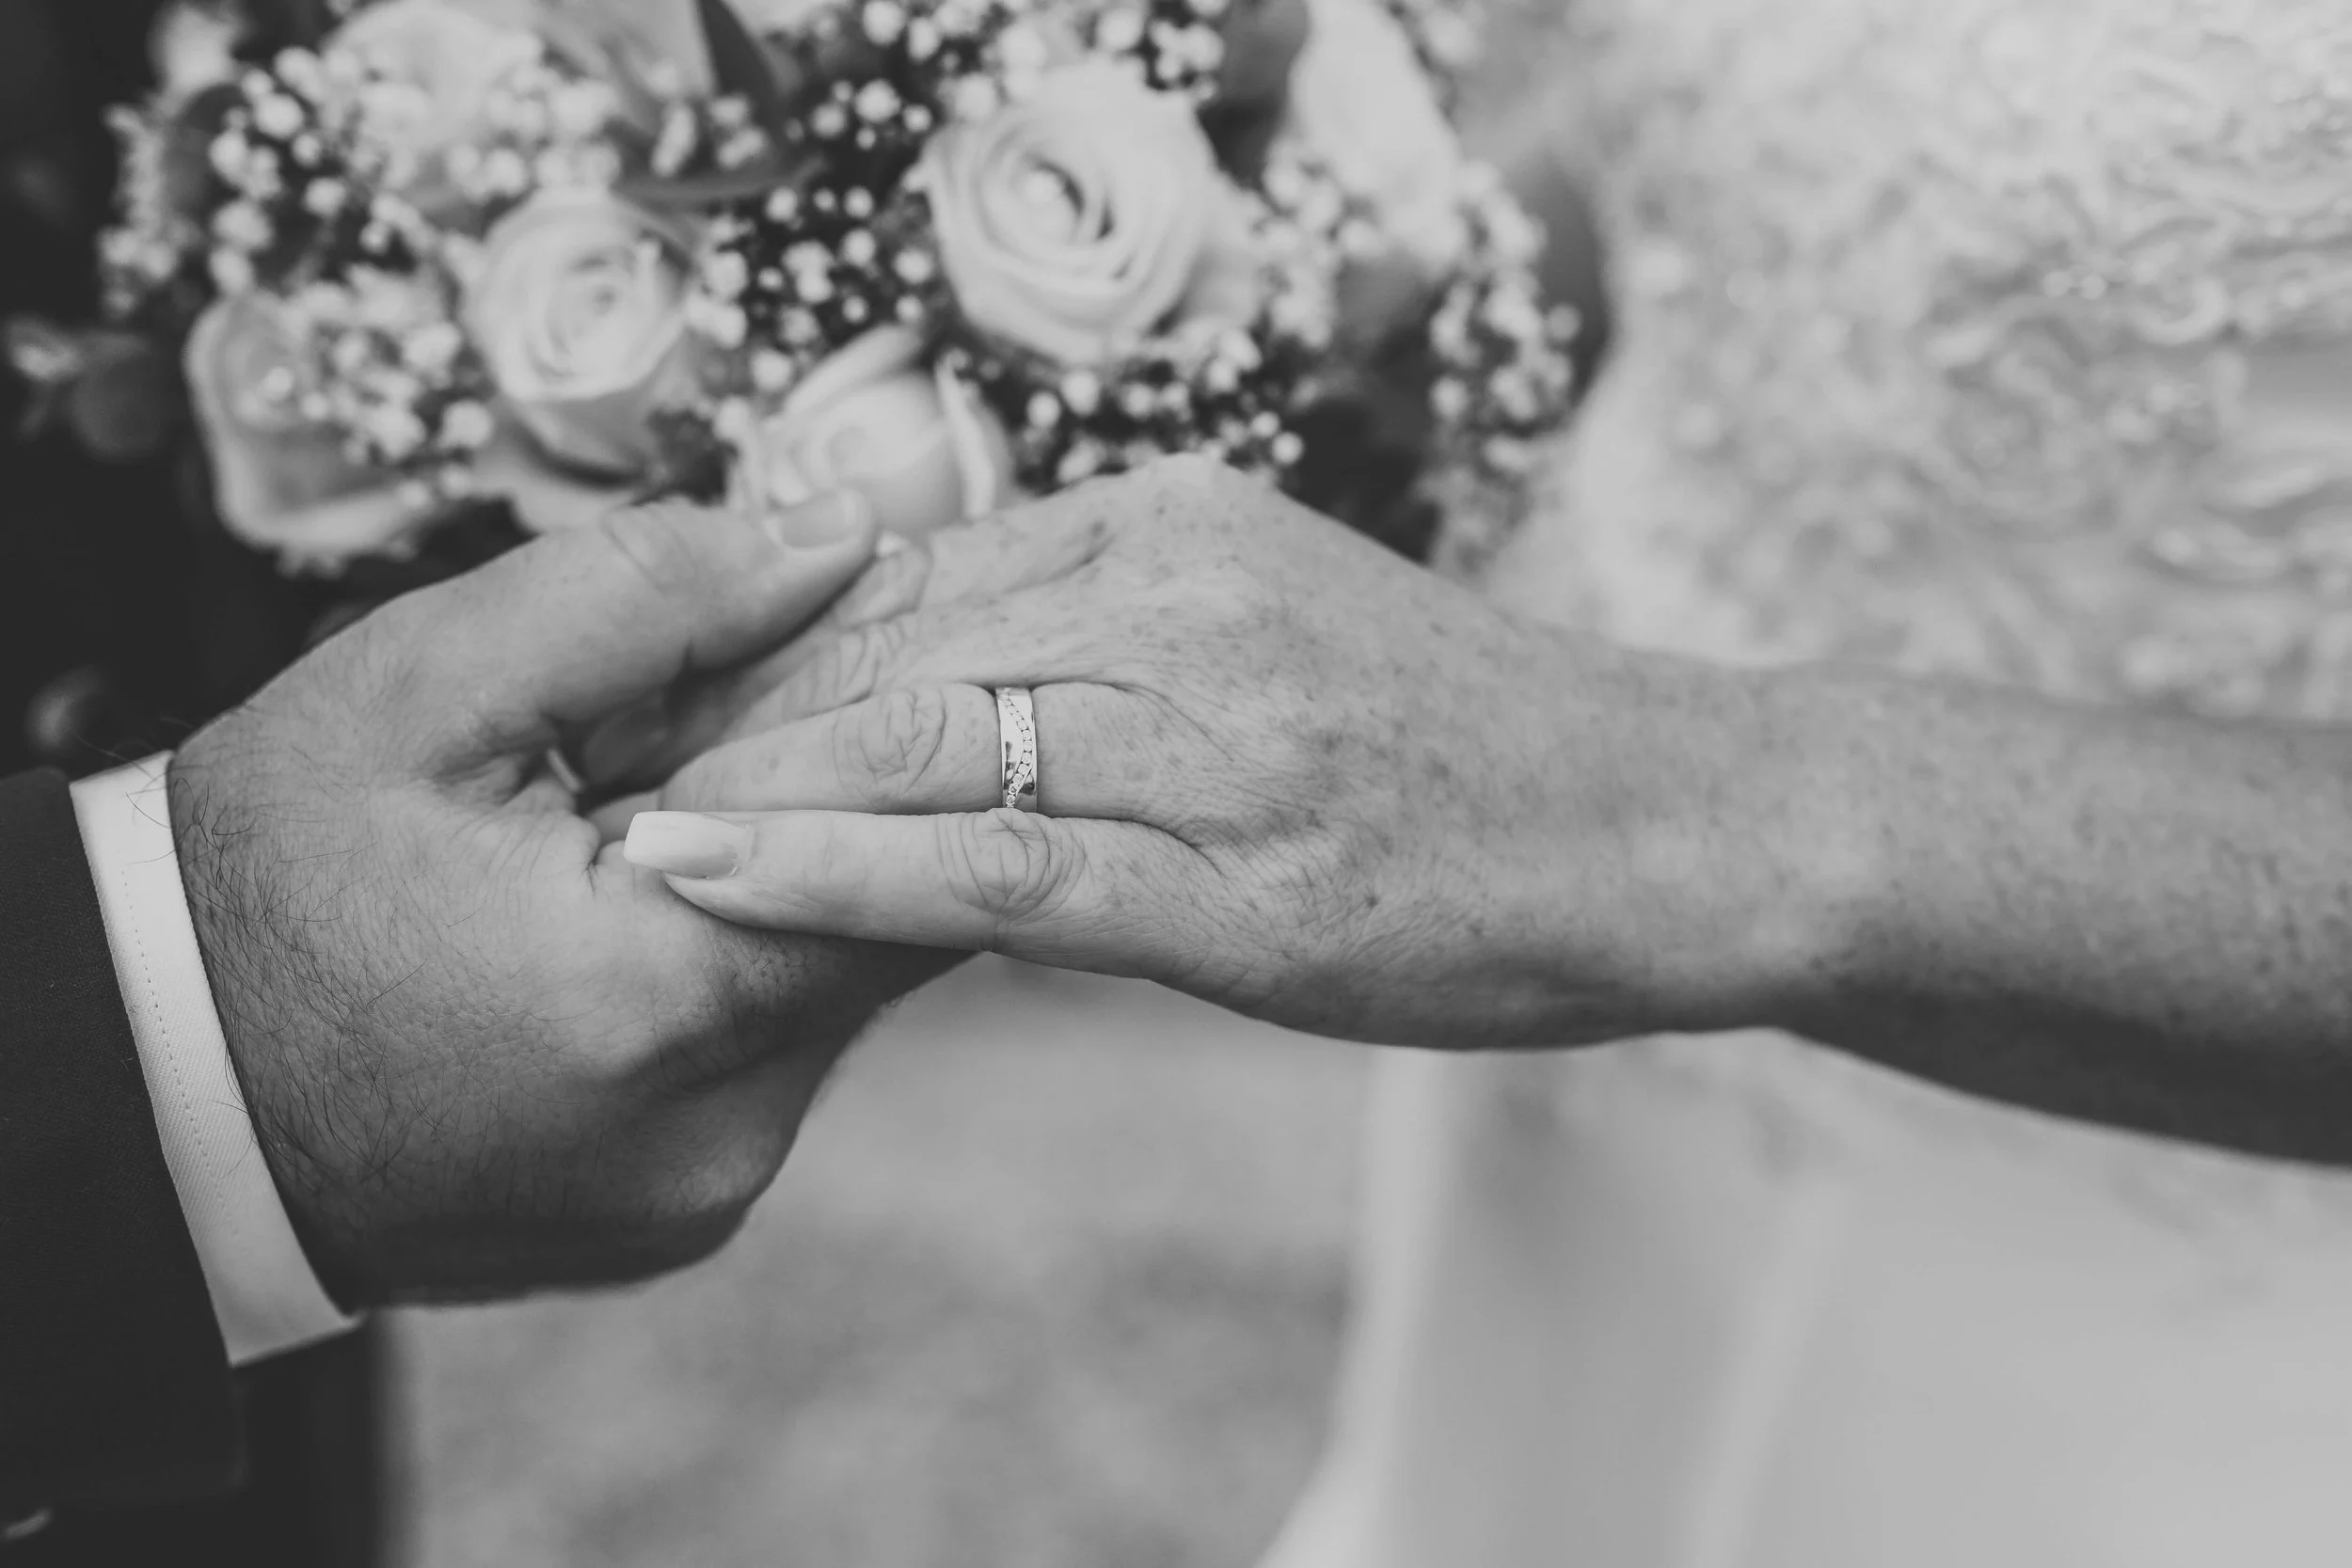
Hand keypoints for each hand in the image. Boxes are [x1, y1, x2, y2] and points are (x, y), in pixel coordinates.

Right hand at [172, 493, 953, 1306]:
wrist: (155, 1095)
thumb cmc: (264, 887)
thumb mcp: (420, 688)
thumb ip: (647, 595)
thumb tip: (840, 535)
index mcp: (659, 1002)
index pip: (921, 853)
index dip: (916, 730)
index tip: (891, 648)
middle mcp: (717, 1131)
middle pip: (897, 927)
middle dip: (856, 800)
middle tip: (774, 709)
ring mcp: (705, 1190)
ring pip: (839, 991)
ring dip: (798, 881)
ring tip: (678, 804)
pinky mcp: (683, 1213)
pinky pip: (770, 1058)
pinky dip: (743, 965)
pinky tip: (647, 904)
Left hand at [617, 457, 1816, 1048]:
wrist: (1676, 822)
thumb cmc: (1472, 752)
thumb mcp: (1286, 632)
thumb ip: (1127, 631)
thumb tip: (959, 679)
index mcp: (1178, 526)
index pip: (904, 573)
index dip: (748, 644)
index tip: (637, 704)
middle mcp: (1179, 595)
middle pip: (877, 644)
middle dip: (708, 718)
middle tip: (568, 779)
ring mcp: (1210, 731)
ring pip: (911, 739)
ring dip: (731, 791)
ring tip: (585, 841)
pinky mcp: (1239, 875)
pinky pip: (994, 861)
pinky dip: (830, 873)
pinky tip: (709, 883)